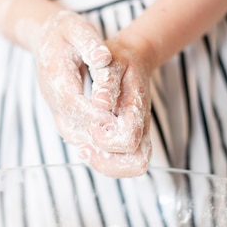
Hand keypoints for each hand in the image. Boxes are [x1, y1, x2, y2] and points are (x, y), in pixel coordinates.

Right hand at [34, 10, 113, 145]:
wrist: (45, 36)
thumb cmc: (65, 31)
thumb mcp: (78, 28)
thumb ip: (90, 43)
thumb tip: (103, 58)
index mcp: (54, 74)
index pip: (70, 100)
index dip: (90, 112)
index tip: (112, 119)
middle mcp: (51, 95)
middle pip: (70, 122)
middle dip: (95, 132)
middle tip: (120, 136)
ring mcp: (54, 105)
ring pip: (70, 132)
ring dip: (93, 142)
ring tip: (119, 145)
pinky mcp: (61, 111)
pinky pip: (74, 132)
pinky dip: (90, 141)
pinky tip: (111, 145)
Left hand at [82, 36, 154, 177]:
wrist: (136, 58)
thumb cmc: (121, 60)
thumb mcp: (112, 62)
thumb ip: (107, 81)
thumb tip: (101, 103)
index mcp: (138, 109)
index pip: (129, 140)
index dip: (106, 139)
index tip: (91, 125)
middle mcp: (143, 127)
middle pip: (137, 164)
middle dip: (107, 161)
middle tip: (85, 146)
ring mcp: (139, 135)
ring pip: (131, 167)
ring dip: (105, 164)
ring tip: (84, 147)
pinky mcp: (131, 139)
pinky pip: (122, 163)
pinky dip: (104, 160)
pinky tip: (86, 144)